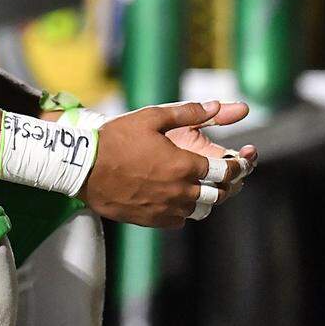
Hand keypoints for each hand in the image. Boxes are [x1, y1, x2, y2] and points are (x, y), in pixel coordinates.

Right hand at [77, 101, 247, 228]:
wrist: (84, 167)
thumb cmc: (116, 138)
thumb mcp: (151, 117)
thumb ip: (187, 112)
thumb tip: (215, 105)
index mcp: (184, 165)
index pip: (225, 171)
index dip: (238, 165)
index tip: (240, 161)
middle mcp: (180, 190)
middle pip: (218, 194)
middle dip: (224, 184)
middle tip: (220, 174)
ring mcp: (166, 208)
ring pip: (200, 209)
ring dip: (204, 198)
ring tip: (197, 186)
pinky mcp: (153, 220)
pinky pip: (179, 220)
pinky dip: (183, 210)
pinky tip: (173, 196)